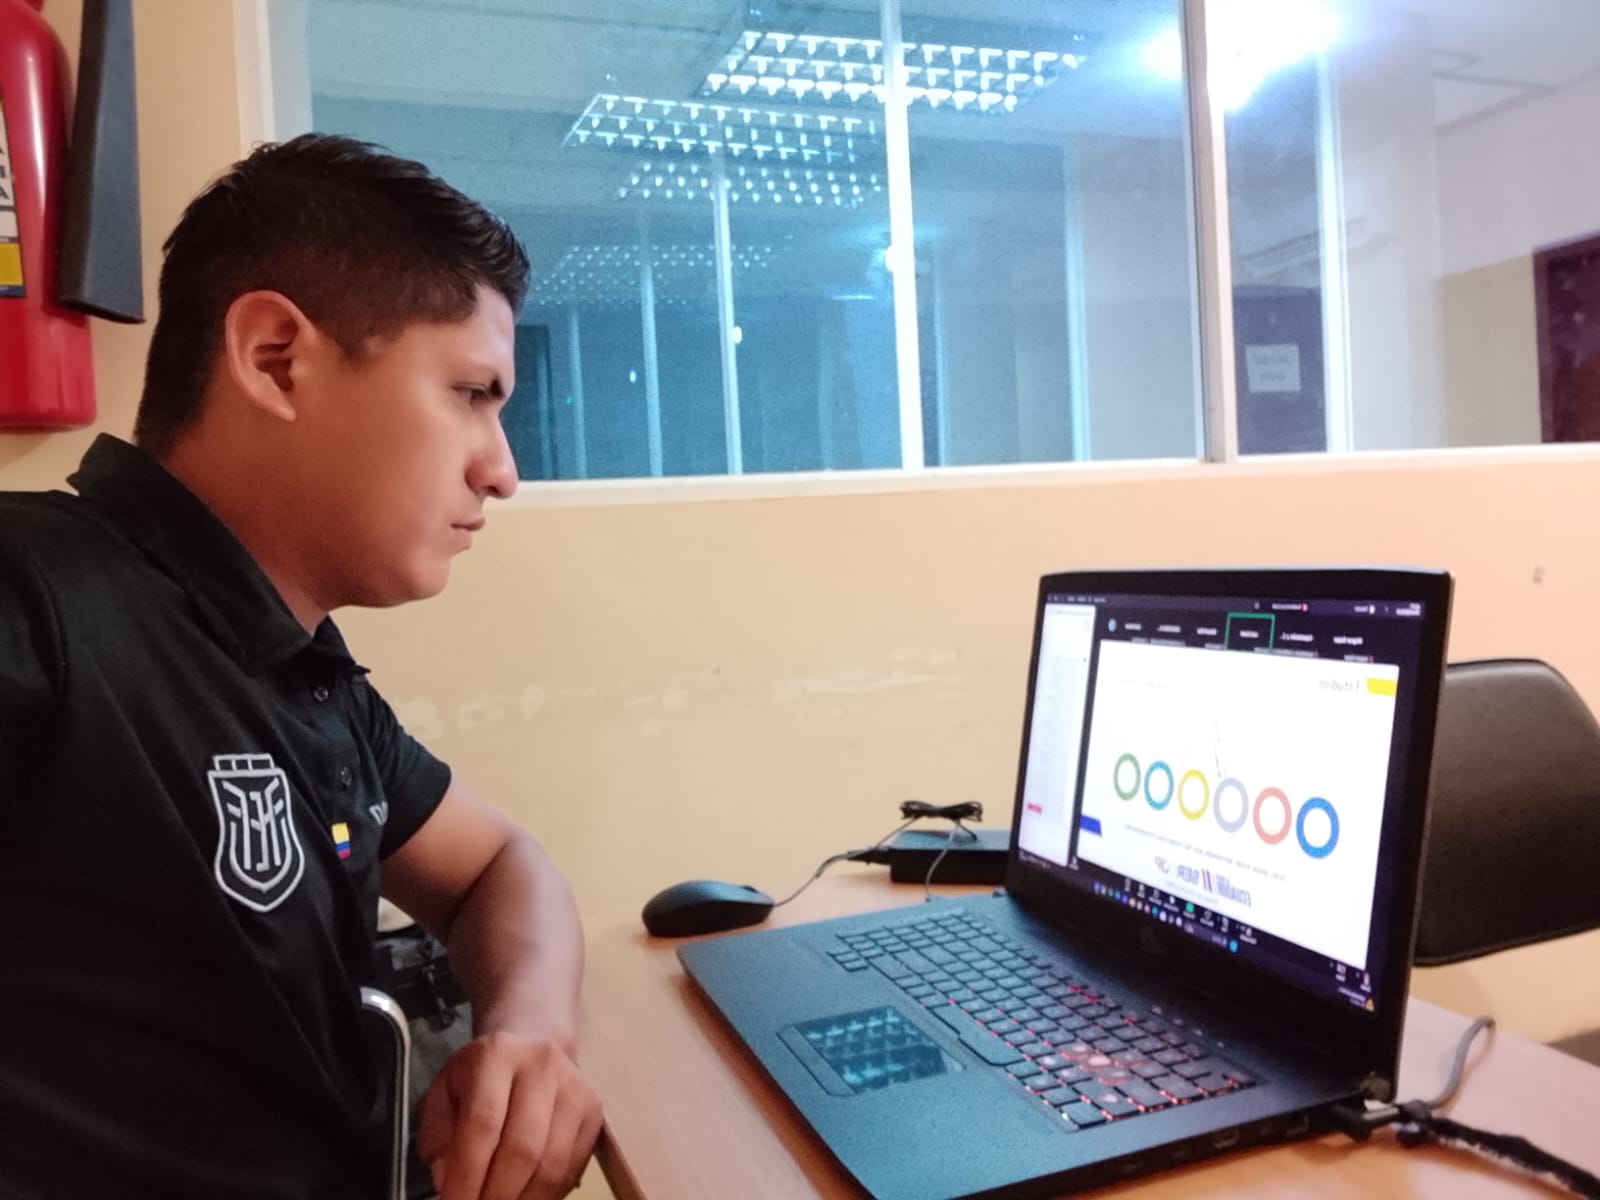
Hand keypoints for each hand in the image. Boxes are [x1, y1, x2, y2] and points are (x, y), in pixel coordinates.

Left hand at [417, 1031, 603, 1199]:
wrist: (532, 1045)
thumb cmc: (479, 1078)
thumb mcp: (443, 1095)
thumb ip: (438, 1138)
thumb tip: (448, 1181)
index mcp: (496, 1055)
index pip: (483, 1122)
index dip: (467, 1174)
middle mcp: (542, 1066)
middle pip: (523, 1147)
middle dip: (497, 1195)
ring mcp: (574, 1088)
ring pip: (552, 1164)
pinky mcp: (594, 1111)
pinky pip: (571, 1167)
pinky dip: (547, 1195)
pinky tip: (525, 1197)